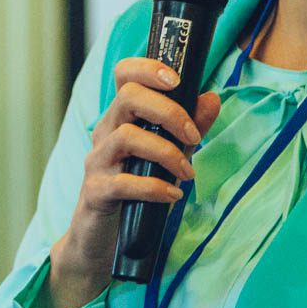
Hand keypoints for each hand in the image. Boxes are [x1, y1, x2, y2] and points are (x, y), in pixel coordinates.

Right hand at [46, 58, 220, 307]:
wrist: (101, 239)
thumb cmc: (134, 192)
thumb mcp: (168, 156)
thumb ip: (189, 128)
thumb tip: (211, 98)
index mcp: (120, 118)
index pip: (124, 74)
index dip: (148, 68)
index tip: (177, 81)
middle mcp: (104, 133)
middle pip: (127, 98)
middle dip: (169, 112)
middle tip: (193, 135)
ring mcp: (97, 162)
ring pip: (126, 136)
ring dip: (166, 152)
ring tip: (188, 172)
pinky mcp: (95, 193)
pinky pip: (123, 183)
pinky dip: (154, 188)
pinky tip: (173, 195)